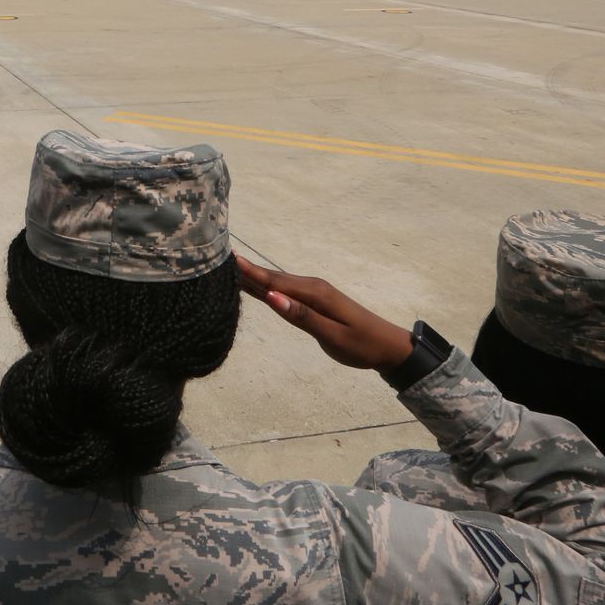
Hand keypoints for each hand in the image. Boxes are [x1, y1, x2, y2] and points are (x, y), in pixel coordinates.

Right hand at [237, 255, 413, 371]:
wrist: (387, 346)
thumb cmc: (361, 345)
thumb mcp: (332, 335)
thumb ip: (302, 317)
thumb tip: (272, 297)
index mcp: (314, 294)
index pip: (275, 281)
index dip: (250, 271)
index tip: (227, 258)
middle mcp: (311, 287)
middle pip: (272, 278)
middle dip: (246, 269)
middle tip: (217, 258)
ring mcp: (313, 293)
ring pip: (277, 283)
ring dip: (254, 276)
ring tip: (227, 268)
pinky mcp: (313, 301)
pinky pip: (284, 290)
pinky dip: (266, 286)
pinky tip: (254, 286)